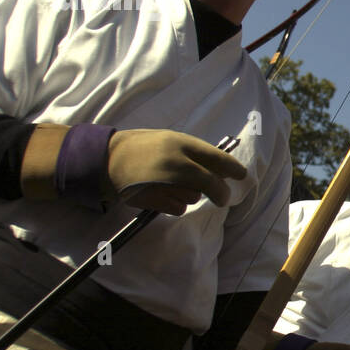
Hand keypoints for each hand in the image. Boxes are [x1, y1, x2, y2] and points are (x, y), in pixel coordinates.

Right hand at [107, 129, 247, 213]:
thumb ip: (194, 153)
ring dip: (190, 195)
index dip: (233, 169)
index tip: (241, 175)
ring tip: (170, 185)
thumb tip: (222, 169)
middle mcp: (177, 163)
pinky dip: (175, 205)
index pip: (218, 158)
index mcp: (182, 143)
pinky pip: (179, 208)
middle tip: (222, 198)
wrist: (108, 159)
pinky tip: (161, 195)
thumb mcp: (169, 140)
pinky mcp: (156, 199)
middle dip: (221, 194)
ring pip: (195, 197)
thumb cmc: (143, 148)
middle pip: (212, 184)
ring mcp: (167, 183)